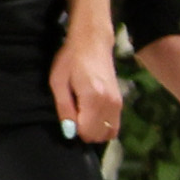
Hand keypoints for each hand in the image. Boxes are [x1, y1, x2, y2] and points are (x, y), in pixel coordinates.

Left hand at [50, 20, 121, 147]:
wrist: (93, 43)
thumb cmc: (70, 59)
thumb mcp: (58, 82)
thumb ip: (64, 108)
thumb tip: (70, 132)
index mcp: (93, 98)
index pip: (87, 131)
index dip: (74, 129)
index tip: (68, 116)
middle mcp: (110, 104)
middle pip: (98, 136)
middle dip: (84, 132)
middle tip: (75, 116)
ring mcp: (118, 105)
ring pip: (108, 134)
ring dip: (94, 130)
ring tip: (84, 115)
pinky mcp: (120, 104)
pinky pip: (114, 127)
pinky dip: (102, 127)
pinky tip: (92, 115)